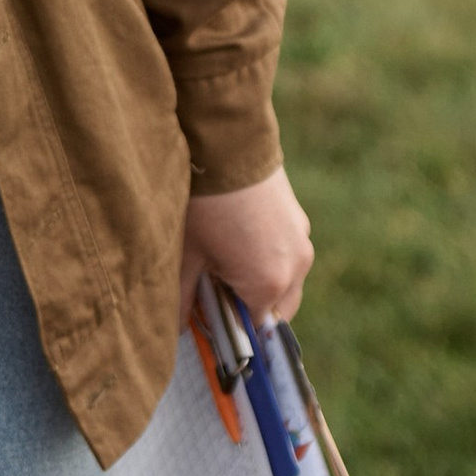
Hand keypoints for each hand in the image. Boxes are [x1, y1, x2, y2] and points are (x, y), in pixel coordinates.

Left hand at [182, 166, 312, 329]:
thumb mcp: (186, 255)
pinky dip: (267, 259)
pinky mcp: (298, 218)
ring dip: (259, 283)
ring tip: (222, 262)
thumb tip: (174, 333)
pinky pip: (287, 254)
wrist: (226, 141)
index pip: (257, 331)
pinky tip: (236, 239)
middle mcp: (296, 267)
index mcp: (270, 284)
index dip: (232, 330)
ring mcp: (302, 240)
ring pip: (284, 282)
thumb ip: (182, 300)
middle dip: (248, 309)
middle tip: (213, 294)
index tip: (209, 322)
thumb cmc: (202, 203)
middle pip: (276, 310)